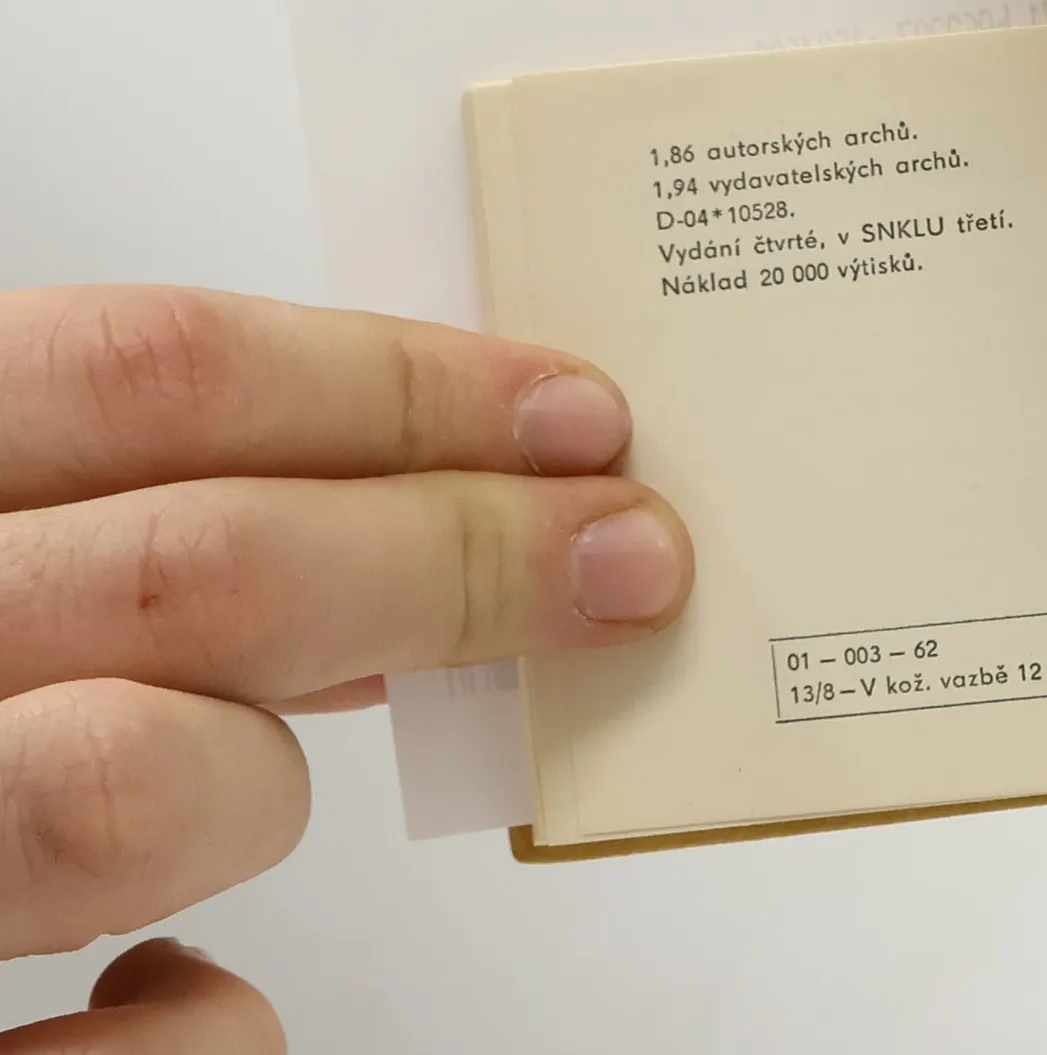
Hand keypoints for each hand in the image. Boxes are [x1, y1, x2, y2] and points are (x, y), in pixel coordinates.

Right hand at [0, 286, 692, 1050]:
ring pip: (146, 787)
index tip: (575, 417)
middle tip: (621, 557)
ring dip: (260, 778)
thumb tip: (398, 498)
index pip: (151, 369)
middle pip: (207, 563)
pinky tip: (172, 968)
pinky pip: (135, 1049)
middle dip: (455, 555)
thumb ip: (115, 507)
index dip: (396, 384)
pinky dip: (206, 1009)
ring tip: (248, 775)